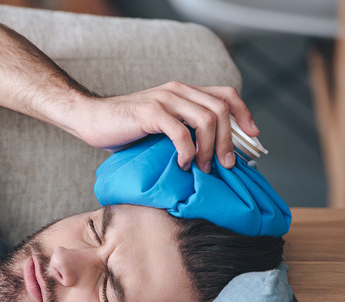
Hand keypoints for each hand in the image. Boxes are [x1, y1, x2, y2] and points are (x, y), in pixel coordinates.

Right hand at [74, 82, 258, 171]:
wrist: (91, 119)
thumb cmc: (124, 128)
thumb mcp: (161, 126)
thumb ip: (184, 130)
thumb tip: (212, 155)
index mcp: (183, 91)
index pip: (226, 95)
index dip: (244, 114)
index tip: (253, 138)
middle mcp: (178, 90)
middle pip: (221, 109)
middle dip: (229, 141)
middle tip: (225, 165)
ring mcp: (164, 99)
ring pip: (206, 119)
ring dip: (210, 148)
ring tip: (203, 168)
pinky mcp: (150, 113)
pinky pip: (180, 132)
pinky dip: (187, 152)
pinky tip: (181, 165)